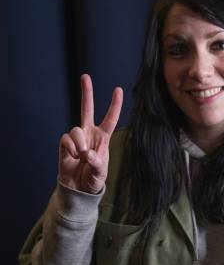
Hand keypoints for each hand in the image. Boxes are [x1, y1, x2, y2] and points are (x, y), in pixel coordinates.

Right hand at [59, 74, 122, 193]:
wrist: (78, 189)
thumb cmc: (93, 180)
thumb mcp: (100, 173)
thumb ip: (97, 163)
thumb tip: (88, 153)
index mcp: (103, 138)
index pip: (110, 119)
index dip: (114, 105)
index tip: (118, 89)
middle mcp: (89, 134)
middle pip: (87, 109)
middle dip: (86, 93)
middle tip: (85, 76)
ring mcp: (77, 137)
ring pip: (76, 130)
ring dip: (80, 144)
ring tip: (81, 157)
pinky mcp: (65, 143)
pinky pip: (67, 138)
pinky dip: (71, 148)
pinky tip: (73, 156)